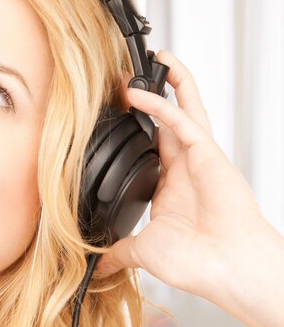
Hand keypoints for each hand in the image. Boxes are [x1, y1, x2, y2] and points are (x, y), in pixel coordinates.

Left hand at [97, 50, 266, 299]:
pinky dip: (159, 104)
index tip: (122, 109)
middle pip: (171, 117)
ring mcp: (199, 157)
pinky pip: (181, 121)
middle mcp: (186, 166)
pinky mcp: (208, 154)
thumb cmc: (200, 262)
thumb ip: (120, 251)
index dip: (139, 123)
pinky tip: (137, 93)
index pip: (153, 143)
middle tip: (132, 73)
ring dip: (168, 82)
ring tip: (154, 57)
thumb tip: (98, 264)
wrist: (229, 269)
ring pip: (184, 108)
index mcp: (172, 184)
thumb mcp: (145, 251)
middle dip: (154, 93)